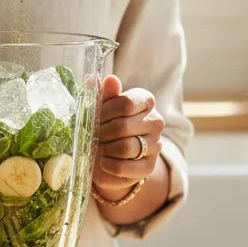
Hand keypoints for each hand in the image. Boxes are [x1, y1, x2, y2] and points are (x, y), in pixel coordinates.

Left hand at [93, 74, 163, 197]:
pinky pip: (126, 167)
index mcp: (146, 100)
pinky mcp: (149, 166)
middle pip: (124, 126)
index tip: (93, 117)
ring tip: (97, 147)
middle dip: (102, 132)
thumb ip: (102, 93)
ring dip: (105, 149)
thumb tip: (96, 79)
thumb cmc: (106, 124)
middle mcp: (155, 121)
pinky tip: (103, 161)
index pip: (126, 103)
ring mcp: (155, 145)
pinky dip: (109, 165)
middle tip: (92, 135)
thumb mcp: (102, 107)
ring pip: (126, 147)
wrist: (111, 155)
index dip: (105, 111)